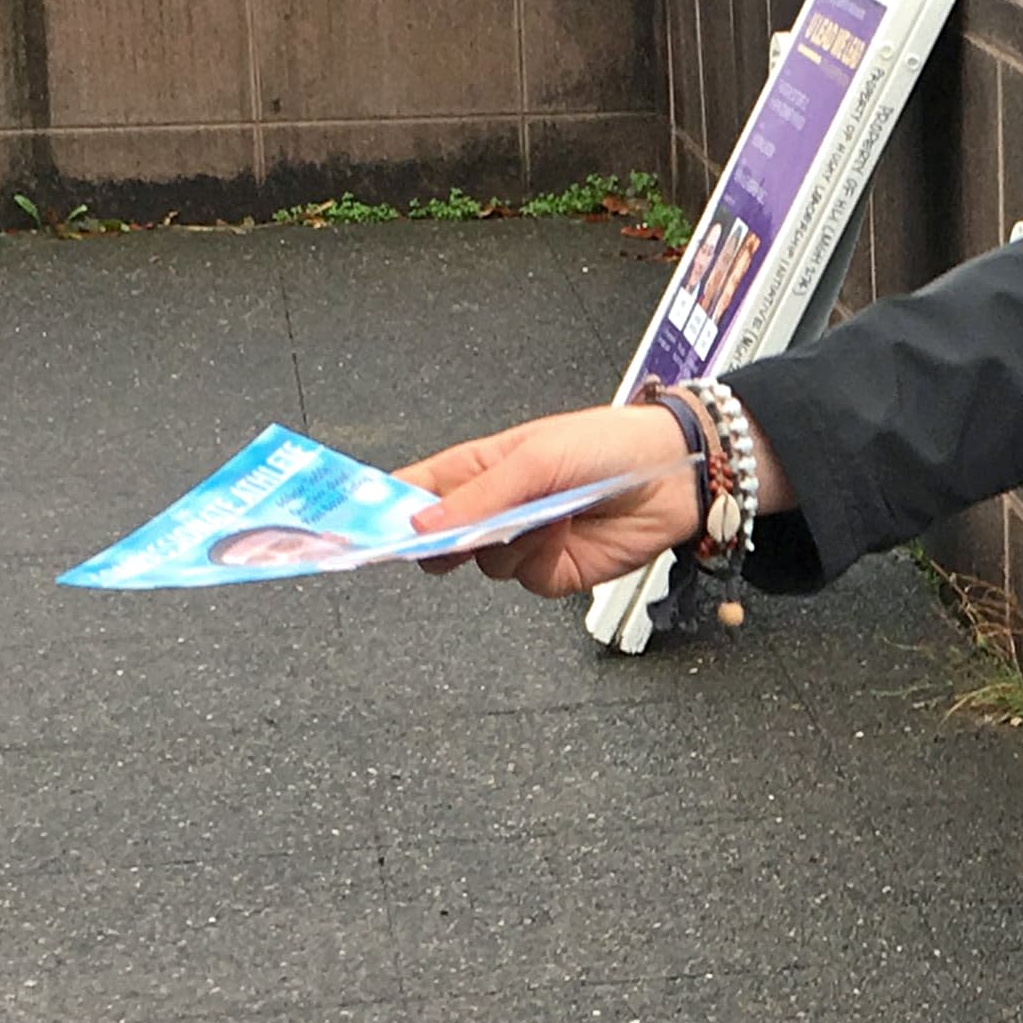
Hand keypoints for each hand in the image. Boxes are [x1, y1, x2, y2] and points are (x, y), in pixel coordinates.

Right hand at [393, 402, 784, 599]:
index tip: (348, 530)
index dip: (379, 511)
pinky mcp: (549, 571)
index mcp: (475, 468)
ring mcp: (518, 542)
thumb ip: (477, 495)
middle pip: (433, 541)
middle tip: (443, 537)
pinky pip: (522, 579)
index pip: (410, 492)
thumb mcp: (535, 457)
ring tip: (542, 511)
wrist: (674, 475)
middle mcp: (491, 507)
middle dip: (433, 543)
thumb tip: (418, 526)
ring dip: (505, 542)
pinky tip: (565, 528)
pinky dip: (540, 557)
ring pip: (479, 565)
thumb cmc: (605, 444)